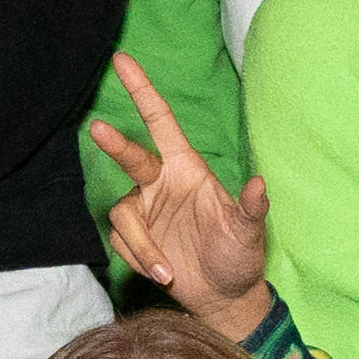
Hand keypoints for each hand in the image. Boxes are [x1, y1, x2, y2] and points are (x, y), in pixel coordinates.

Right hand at [85, 53, 271, 335]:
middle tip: (99, 129)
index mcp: (186, 168)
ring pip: (123, 214)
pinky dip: (141, 259)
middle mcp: (160, 183)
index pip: (160, 122)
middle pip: (130, 156)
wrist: (223, 297)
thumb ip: (251, 207)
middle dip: (115, 144)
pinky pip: (122, 241)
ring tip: (167, 271)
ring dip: (142, 245)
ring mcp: (144, 210)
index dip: (142, 91)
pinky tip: (163, 273)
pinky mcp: (133, 237)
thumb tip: (260, 185)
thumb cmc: (239, 255)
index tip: (122, 61)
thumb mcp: (249, 231)